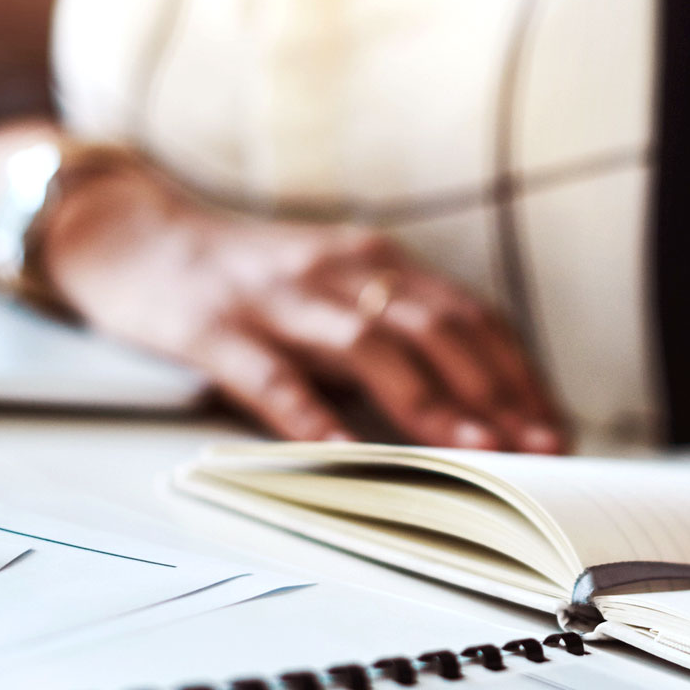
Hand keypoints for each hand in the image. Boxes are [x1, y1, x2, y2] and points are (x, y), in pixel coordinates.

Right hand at [40, 159, 564, 451]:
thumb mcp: (332, 288)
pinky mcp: (214, 326)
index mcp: (374, 260)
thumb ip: (391, 331)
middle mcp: (337, 270)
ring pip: (369, 347)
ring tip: (477, 450)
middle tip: (542, 448)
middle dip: (498, 391)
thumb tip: (472, 403)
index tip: (557, 424)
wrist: (132, 233)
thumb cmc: (246, 278)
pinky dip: (312, 417)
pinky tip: (344, 455)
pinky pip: (271, 377)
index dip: (518, 371)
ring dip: (431, 401)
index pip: (469, 315)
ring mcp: (276, 297)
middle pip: (437, 327)